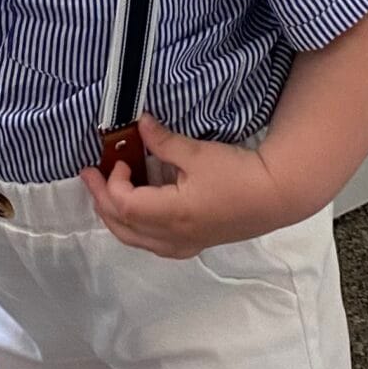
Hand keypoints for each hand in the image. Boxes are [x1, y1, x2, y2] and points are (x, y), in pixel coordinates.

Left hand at [79, 115, 302, 260]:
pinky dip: (135, 227)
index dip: (113, 182)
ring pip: (134, 239)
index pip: (124, 205)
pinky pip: (151, 244)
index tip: (117, 160)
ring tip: (108, 192)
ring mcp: (182, 245)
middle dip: (102, 201)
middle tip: (92, 176)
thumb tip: (139, 123)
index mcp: (171, 216)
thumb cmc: (238, 174)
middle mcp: (172, 237)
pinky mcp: (193, 245)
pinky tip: (138, 210)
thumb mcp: (197, 153)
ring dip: (116, 216)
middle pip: (122, 227)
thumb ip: (163, 142)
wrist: (275, 196)